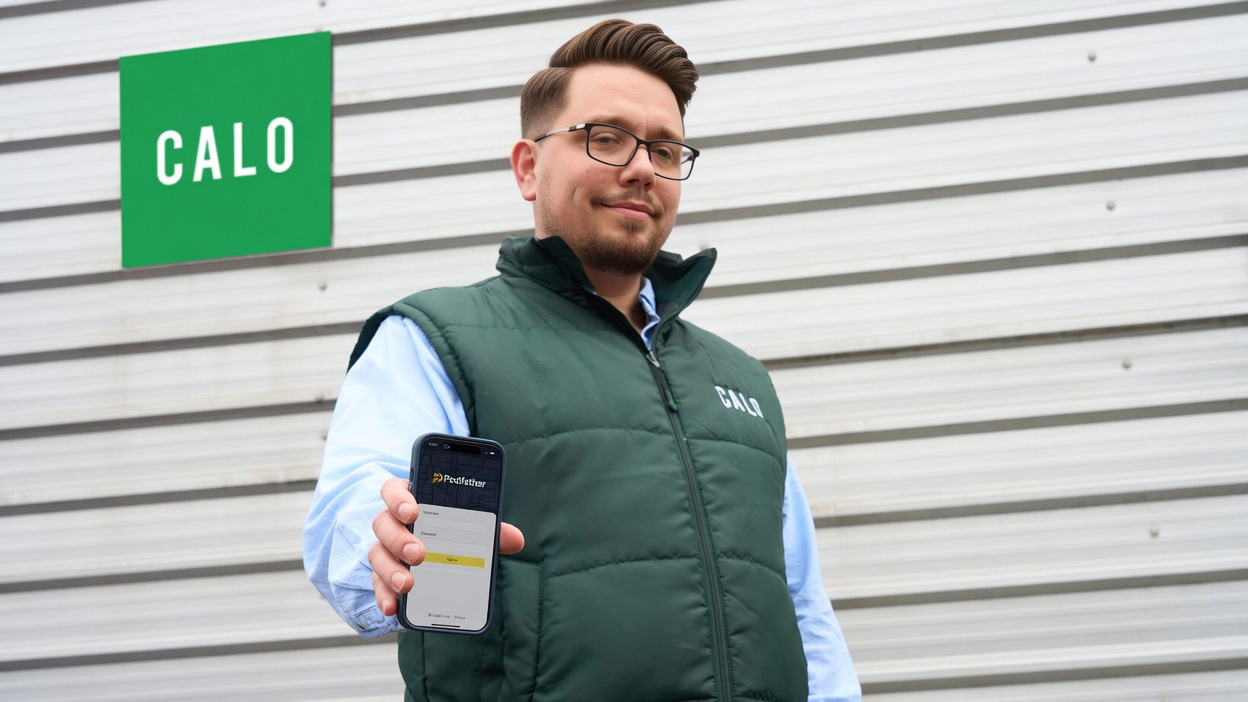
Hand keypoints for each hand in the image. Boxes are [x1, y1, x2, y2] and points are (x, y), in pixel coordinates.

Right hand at [369, 477, 524, 616]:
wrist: (438, 559)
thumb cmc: (453, 532)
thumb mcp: (471, 529)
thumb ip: (491, 531)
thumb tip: (516, 539)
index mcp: (412, 501)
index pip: (394, 490)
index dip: (399, 498)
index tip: (413, 512)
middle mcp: (393, 523)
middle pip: (383, 523)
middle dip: (399, 539)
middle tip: (419, 554)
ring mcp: (386, 550)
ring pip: (377, 554)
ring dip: (391, 570)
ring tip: (408, 585)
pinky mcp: (384, 576)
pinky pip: (378, 585)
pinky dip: (385, 597)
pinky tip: (394, 607)